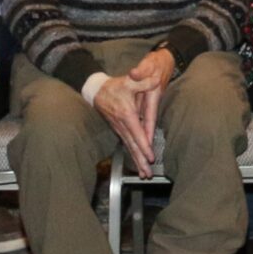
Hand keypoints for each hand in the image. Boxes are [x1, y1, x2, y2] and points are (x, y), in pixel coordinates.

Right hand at [96, 52, 172, 175]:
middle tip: (147, 174)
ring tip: (144, 175)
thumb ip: (142, 80)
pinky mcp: (119, 131)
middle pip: (133, 146)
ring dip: (136, 162)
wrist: (97, 91)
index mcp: (126, 115)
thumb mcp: (128, 81)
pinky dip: (133, 156)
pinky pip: (127, 145)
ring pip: (129, 148)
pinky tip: (137, 164)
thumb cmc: (115, 86)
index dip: (144, 146)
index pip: (137, 133)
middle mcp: (122, 125)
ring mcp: (119, 129)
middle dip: (140, 161)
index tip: (150, 157)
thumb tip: (155, 79)